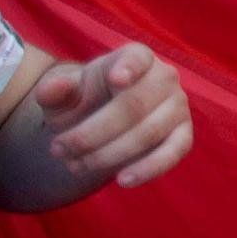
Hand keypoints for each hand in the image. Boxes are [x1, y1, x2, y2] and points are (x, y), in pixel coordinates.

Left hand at [31, 41, 191, 190]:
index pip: (136, 58)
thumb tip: (53, 89)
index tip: (115, 79)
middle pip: (132, 106)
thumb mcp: (61, 95)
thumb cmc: (83, 102)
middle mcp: (164, 77)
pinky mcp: (183, 135)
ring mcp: (177, 106)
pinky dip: (149, 168)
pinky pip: (173, 153)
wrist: (101, 123)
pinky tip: (123, 180)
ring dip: (107, 155)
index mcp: (136, 57)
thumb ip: (54, 90)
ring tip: (75, 165)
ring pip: (148, 133)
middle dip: (91, 134)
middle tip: (57, 150)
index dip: (128, 67)